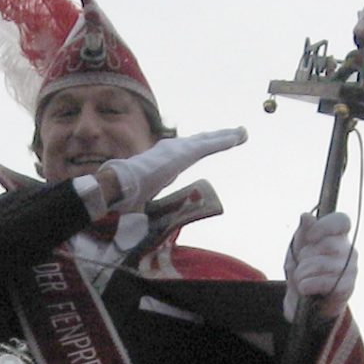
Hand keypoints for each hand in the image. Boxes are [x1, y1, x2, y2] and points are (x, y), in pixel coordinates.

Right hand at [99, 127, 247, 211]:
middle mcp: (170, 151)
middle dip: (216, 138)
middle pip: (199, 142)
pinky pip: (210, 145)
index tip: (205, 146)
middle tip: (234, 135)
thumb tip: (136, 230)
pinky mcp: (185, 152)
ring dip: (226, 136)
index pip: (184, 154)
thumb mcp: (142, 203)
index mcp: (162, 163)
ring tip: (242, 133)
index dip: (197, 149)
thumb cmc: (127, 196)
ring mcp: (178, 149)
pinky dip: (225, 140)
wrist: (122, 185)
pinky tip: (239, 137)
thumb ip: (145, 211)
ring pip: (207, 141)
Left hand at [283, 212, 356, 320]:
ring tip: (301, 278)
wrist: (305, 301)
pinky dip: (308, 286)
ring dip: (302, 273)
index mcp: (338, 236)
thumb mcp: (299, 248)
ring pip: (322, 264)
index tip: (310, 237)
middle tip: (302, 265)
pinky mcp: (348, 287)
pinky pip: (325, 282)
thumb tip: (305, 216)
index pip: (342, 220)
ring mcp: (351, 269)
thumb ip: (303, 232)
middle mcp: (349, 250)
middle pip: (327, 244)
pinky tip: (305, 289)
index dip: (324, 226)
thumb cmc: (304, 269)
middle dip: (305, 256)